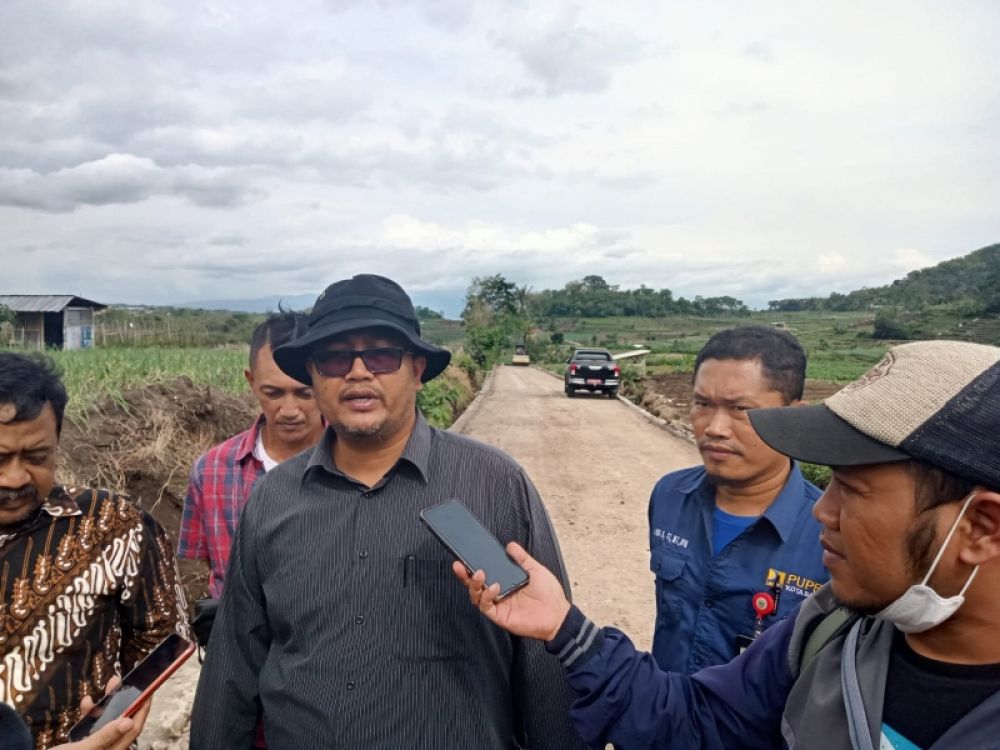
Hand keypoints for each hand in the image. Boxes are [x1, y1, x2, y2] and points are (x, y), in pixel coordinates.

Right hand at [56, 676, 151, 749]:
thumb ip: (105, 736)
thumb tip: (128, 722)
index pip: (134, 727)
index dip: (143, 708)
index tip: (150, 689)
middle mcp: (108, 749)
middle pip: (123, 721)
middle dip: (125, 700)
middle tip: (124, 681)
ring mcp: (97, 748)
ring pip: (108, 722)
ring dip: (108, 704)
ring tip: (109, 686)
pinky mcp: (85, 746)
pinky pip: (93, 727)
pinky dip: (91, 714)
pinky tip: (86, 703)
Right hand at [452, 542, 570, 641]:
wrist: (558, 615)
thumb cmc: (550, 594)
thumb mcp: (535, 570)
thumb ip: (522, 558)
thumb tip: (509, 545)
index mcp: (506, 582)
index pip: (485, 573)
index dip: (473, 566)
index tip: (465, 556)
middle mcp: (499, 593)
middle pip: (475, 585)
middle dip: (464, 575)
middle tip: (459, 564)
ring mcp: (498, 605)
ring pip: (477, 596)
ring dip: (474, 585)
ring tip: (479, 573)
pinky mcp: (500, 616)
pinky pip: (485, 607)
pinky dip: (486, 596)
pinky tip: (494, 588)